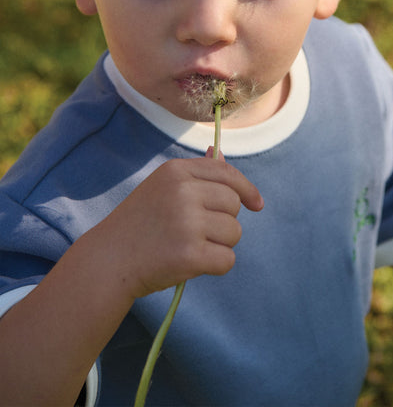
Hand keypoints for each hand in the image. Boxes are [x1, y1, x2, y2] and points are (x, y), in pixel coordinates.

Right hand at [94, 156, 263, 300]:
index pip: (226, 173)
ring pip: (234, 232)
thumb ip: (196, 174)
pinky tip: (192, 264)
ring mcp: (186, 222)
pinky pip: (227, 259)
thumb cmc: (139, 224)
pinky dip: (216, 266)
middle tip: (197, 233)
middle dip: (224, 221)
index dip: (246, 189)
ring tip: (190, 247)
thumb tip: (222, 154)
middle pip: (233, 204)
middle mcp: (183, 192)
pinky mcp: (190, 254)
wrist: (108, 260)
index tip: (256, 204)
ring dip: (220, 244)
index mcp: (176, 171)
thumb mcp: (162, 187)